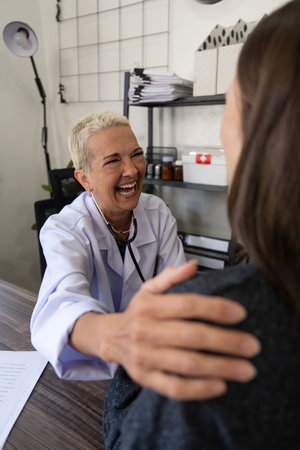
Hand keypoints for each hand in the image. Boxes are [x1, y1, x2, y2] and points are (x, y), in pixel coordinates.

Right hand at [100, 261, 260, 400]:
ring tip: (245, 369)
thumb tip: (194, 264)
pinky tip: (220, 385)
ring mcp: (145, 356)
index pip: (186, 305)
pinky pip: (174, 387)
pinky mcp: (146, 378)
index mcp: (149, 306)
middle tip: (251, 345)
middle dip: (225, 341)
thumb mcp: (149, 289)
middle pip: (191, 336)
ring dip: (219, 367)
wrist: (111, 338)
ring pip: (186, 363)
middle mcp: (145, 330)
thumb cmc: (138, 313)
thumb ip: (171, 276)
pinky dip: (199, 389)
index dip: (215, 308)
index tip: (240, 313)